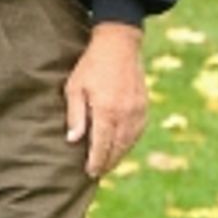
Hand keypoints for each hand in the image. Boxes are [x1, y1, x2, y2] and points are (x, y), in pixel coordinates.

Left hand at [64, 22, 147, 178]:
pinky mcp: (144, 106)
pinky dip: (129, 143)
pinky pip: (138, 132)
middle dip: (108, 162)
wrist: (119, 44)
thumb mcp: (75, 87)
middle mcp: (125, 114)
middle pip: (117, 148)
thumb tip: (74, 140)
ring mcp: (137, 111)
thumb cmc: (91, 65)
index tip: (90, 172)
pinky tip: (121, 146)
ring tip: (108, 163)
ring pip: (129, 142)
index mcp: (106, 111)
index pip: (101, 146)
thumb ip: (75, 115)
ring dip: (119, 155)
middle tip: (98, 172)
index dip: (96, 162)